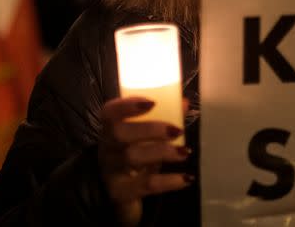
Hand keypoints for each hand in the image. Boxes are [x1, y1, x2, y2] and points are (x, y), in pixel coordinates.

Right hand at [98, 97, 192, 225]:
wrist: (119, 192)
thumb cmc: (133, 154)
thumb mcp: (143, 137)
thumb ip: (163, 117)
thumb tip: (184, 103)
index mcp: (111, 128)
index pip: (109, 112)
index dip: (127, 105)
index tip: (152, 102)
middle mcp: (107, 147)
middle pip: (120, 133)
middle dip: (150, 128)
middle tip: (176, 130)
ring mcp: (112, 171)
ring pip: (132, 157)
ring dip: (162, 152)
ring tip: (185, 152)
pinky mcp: (122, 192)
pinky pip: (145, 185)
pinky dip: (169, 181)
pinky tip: (187, 178)